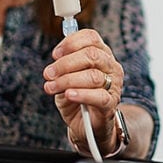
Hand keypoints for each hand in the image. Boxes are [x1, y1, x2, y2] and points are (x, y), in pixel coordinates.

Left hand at [43, 29, 123, 154]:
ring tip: (51, 88)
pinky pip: (98, 96)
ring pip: (92, 76)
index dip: (71, 43)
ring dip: (67, 81)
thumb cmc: (77, 97)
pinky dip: (81, 94)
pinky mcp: (110, 104)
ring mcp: (114, 85)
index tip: (55, 54)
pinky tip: (69, 95)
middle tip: (48, 74)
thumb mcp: (67, 77)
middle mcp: (111, 66)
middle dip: (65, 64)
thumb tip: (56, 57)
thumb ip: (64, 65)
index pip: (91, 38)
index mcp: (102, 54)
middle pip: (91, 55)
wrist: (86, 125)